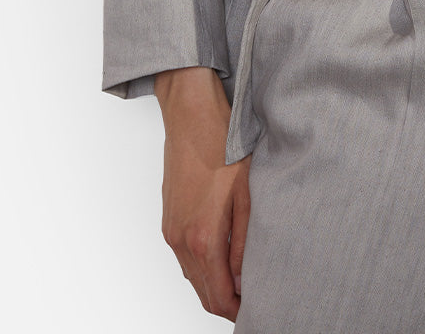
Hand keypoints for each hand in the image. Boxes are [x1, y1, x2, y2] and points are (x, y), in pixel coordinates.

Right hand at [155, 67, 251, 319]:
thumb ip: (245, 241)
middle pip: (203, 293)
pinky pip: (184, 257)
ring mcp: (171, 230)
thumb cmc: (223, 145)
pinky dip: (202, 267)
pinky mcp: (168, 219)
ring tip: (242, 281)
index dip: (237, 310)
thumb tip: (247, 277)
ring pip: (192, 276)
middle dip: (226, 303)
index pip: (218, 296)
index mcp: (203, 237)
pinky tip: (222, 257)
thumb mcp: (247, 193)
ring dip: (214, 285)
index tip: (256, 308)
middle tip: (252, 301)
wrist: (191, 115)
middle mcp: (181, 240)